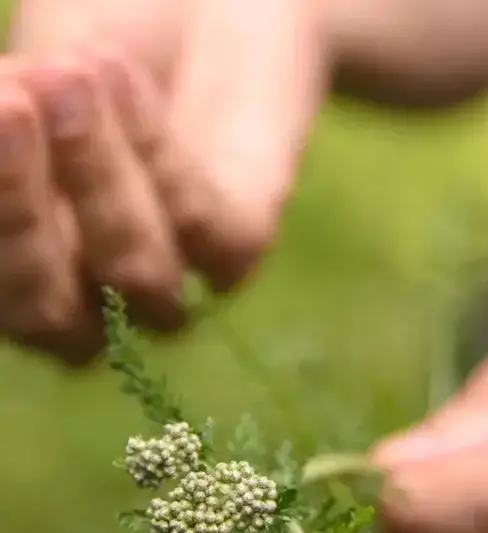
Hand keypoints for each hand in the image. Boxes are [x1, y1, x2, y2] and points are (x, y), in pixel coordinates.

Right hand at [0, 0, 329, 362]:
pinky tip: (118, 77)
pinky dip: (157, 156)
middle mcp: (99, 296)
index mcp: (30, 270)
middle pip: (48, 315)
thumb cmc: (95, 39)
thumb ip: (2, 136)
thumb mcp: (23, 89)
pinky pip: (200, 226)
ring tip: (70, 74)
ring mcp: (176, 276)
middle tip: (7, 107)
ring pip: (134, 274)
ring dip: (96, 176)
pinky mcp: (241, 242)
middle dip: (19, 215)